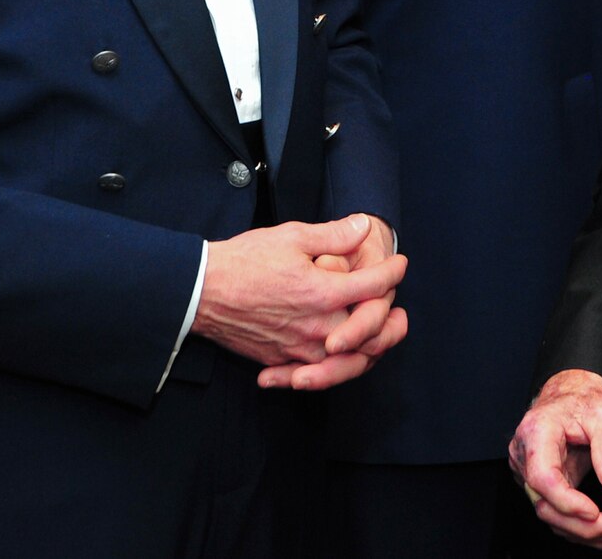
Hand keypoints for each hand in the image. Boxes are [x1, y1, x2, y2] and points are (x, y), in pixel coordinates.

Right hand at [192, 214, 406, 391]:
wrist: (201, 291)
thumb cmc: (244, 261)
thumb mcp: (291, 236)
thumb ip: (333, 234)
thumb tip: (362, 227)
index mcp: (323, 292)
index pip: (374, 286)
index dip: (393, 272)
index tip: (399, 264)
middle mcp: (316, 326)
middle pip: (371, 333)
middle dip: (391, 320)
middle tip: (398, 311)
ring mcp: (299, 348)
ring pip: (349, 361)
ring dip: (369, 349)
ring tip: (378, 338)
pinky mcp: (281, 360)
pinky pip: (318, 373)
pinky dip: (335, 368)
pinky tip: (339, 358)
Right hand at [509, 369, 601, 547]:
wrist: (573, 392)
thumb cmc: (583, 398)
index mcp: (537, 432)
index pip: (542, 477)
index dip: (567, 502)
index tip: (594, 512)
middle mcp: (526, 455)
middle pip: (545, 505)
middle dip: (584, 525)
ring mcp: (530, 472)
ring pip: (551, 515)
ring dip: (585, 531)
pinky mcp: (542, 484)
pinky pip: (557, 512)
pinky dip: (581, 526)